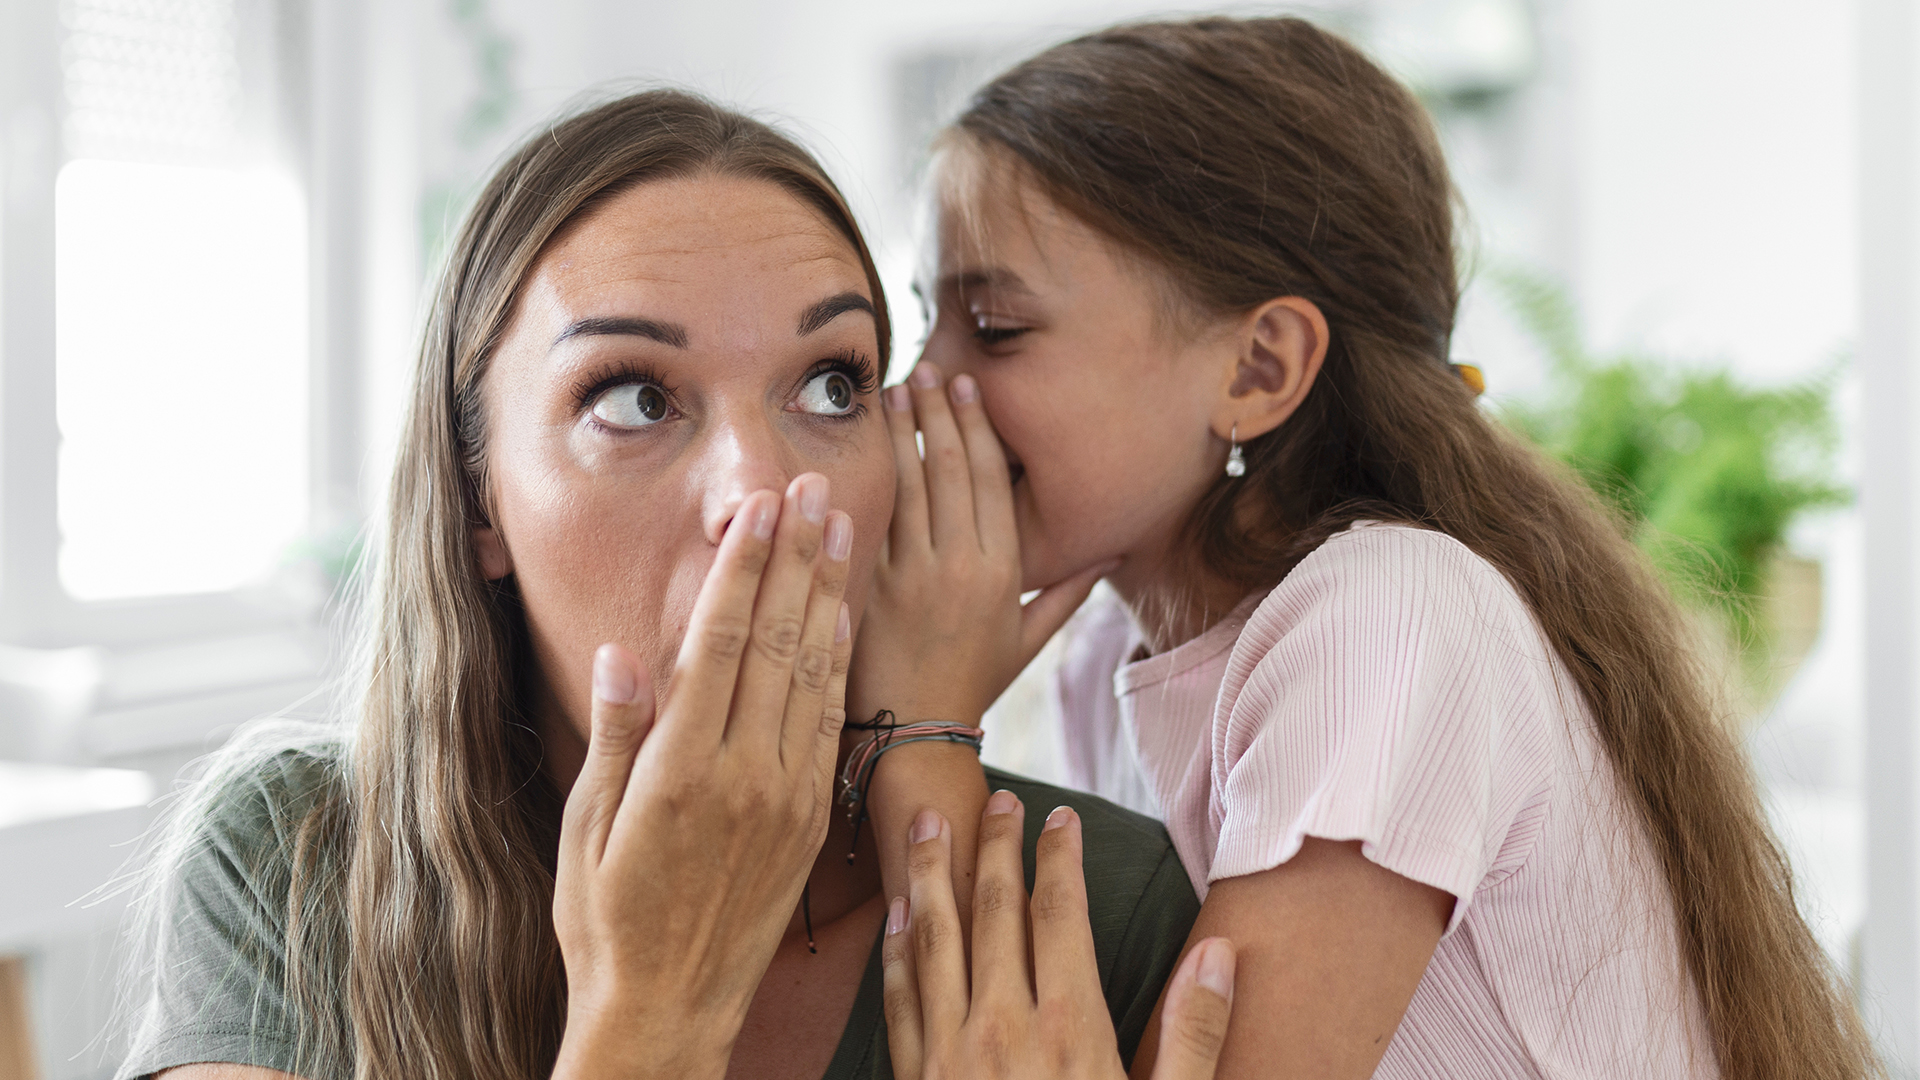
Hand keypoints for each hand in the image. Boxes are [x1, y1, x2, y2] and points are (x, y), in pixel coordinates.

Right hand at [550, 475, 853, 1079]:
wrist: (669, 1009)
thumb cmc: (608, 920)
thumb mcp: (586, 829)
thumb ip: (615, 736)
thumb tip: (624, 651)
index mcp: (681, 770)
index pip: (722, 642)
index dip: (745, 567)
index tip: (761, 507)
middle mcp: (745, 775)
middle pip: (780, 642)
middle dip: (798, 558)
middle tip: (814, 487)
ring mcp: (787, 796)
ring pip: (816, 673)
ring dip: (829, 594)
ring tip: (842, 527)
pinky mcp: (810, 819)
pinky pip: (831, 721)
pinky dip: (840, 662)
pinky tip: (846, 616)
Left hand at [850, 362, 1113, 727]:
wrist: (916, 731)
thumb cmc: (973, 683)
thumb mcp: (1028, 640)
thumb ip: (1067, 593)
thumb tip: (1109, 556)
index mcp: (1004, 571)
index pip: (991, 481)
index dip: (978, 428)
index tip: (966, 388)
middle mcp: (962, 565)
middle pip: (951, 470)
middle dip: (938, 414)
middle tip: (926, 371)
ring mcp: (915, 573)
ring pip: (909, 485)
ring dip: (902, 432)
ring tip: (894, 392)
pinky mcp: (873, 585)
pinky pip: (874, 518)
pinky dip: (869, 475)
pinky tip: (862, 442)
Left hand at [882, 794, 1235, 1079]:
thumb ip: (1193, 1033)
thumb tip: (1220, 955)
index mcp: (1070, 1030)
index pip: (1059, 917)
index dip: (1059, 860)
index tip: (1058, 817)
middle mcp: (1002, 1030)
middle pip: (992, 914)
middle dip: (994, 849)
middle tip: (996, 799)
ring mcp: (949, 1057)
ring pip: (933, 943)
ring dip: (929, 877)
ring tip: (925, 826)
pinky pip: (898, 1002)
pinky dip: (895, 950)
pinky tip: (895, 918)